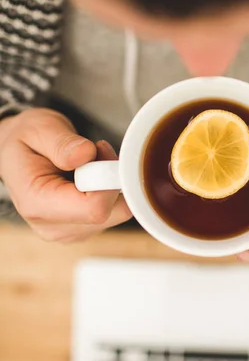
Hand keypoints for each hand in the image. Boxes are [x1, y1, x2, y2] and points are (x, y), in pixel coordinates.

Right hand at [0, 108, 131, 241]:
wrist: (18, 154)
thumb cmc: (28, 140)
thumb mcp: (39, 129)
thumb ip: (62, 143)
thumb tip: (86, 154)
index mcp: (36, 204)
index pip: (93, 208)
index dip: (107, 177)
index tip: (100, 148)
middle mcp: (52, 226)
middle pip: (110, 213)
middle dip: (112, 178)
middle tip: (97, 151)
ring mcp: (69, 232)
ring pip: (117, 213)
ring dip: (112, 184)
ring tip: (90, 163)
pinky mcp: (82, 229)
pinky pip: (115, 213)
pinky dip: (111, 192)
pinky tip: (92, 178)